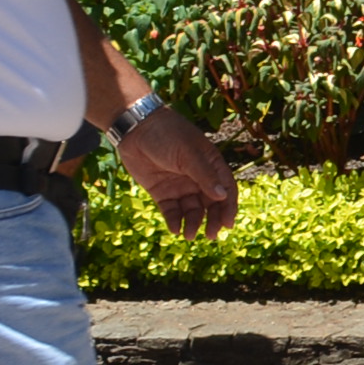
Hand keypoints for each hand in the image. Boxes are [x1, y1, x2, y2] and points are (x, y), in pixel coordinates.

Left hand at [121, 105, 238, 237]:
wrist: (135, 128)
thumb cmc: (167, 135)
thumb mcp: (188, 154)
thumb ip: (205, 176)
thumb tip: (223, 196)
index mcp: (210, 164)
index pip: (225, 189)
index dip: (228, 207)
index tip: (227, 224)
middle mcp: (197, 177)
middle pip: (210, 204)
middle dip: (211, 220)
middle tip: (210, 236)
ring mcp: (179, 185)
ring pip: (191, 210)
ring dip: (192, 223)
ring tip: (188, 235)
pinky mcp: (161, 192)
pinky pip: (171, 210)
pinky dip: (174, 220)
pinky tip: (174, 228)